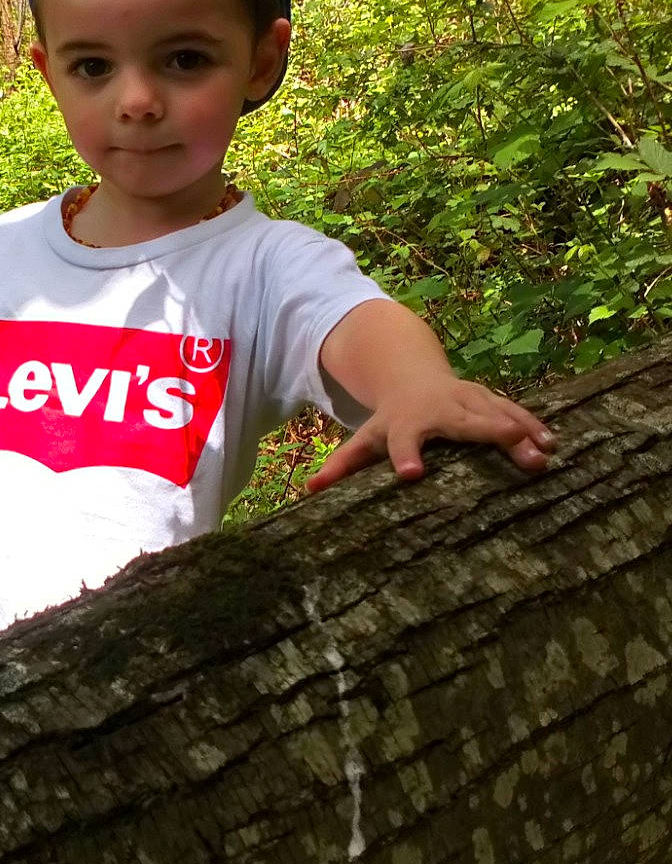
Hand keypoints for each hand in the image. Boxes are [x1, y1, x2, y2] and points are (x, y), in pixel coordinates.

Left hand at [306, 377, 556, 493]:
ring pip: (496, 413)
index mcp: (405, 424)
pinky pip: (513, 411)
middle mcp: (440, 409)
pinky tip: (554, 443)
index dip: (405, 456)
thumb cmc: (389, 418)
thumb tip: (309, 491)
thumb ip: (342, 465)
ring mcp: (467, 400)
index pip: (402, 442)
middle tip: (512, 445)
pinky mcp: (488, 399)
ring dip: (521, 431)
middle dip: (489, 434)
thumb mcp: (365, 437)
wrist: (409, 372)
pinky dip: (533, 425)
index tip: (411, 474)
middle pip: (464, 423)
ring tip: (543, 454)